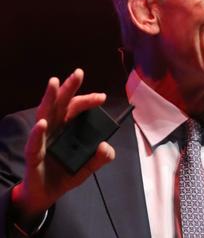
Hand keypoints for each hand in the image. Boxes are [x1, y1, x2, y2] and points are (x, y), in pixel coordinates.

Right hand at [11, 69, 115, 219]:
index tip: (102, 97)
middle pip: (61, 104)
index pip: (77, 108)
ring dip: (49, 98)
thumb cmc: (65, 174)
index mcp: (67, 128)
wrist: (46, 195)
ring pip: (44, 114)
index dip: (88, 100)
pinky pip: (34, 143)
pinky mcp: (33, 156)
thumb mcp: (89, 167)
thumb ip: (101, 158)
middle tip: (78, 73)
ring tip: (54, 83)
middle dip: (69, 88)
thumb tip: (106, 147)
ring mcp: (42, 140)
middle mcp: (54, 129)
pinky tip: (42, 124)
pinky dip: (37, 133)